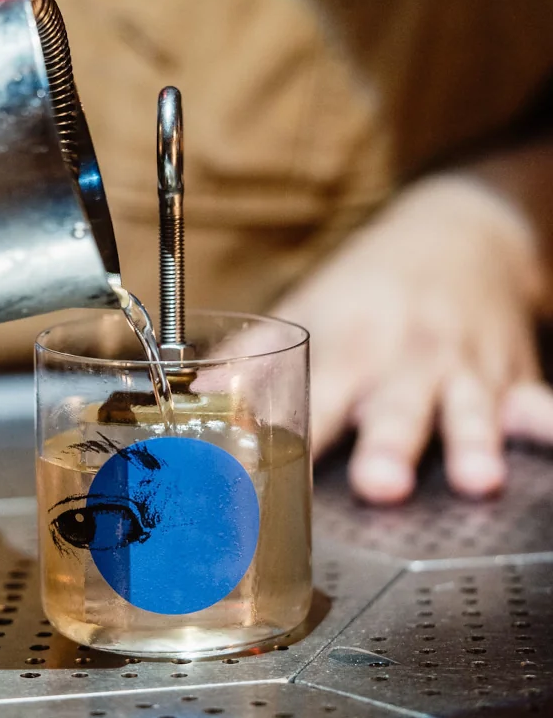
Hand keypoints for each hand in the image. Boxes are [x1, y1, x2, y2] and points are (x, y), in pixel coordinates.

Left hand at [238, 177, 552, 502]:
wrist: (457, 233)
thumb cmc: (369, 289)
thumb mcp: (308, 310)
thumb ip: (255, 361)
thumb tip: (198, 396)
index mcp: (346, 347)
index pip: (312, 400)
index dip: (290, 439)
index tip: (268, 476)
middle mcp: (404, 359)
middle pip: (395, 407)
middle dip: (389, 445)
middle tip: (380, 484)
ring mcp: (462, 368)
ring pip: (468, 408)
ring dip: (470, 442)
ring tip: (475, 479)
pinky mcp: (511, 374)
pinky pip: (534, 400)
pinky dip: (540, 421)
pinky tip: (540, 435)